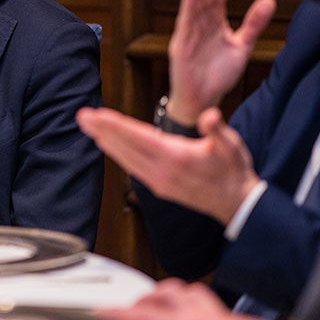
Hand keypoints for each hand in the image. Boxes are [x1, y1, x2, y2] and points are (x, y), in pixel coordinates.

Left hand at [76, 107, 259, 224]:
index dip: (115, 125)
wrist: (237, 204)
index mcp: (176, 157)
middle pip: (125, 146)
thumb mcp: (232, 146)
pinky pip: (132, 168)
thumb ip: (218, 130)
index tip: (96, 114)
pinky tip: (108, 146)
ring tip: (88, 127)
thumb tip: (209, 116)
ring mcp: (158, 182)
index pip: (138, 137)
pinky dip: (117, 155)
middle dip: (102, 130)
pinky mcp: (159, 187)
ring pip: (125, 158)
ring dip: (105, 141)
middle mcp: (162, 171)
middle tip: (81, 115)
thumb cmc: (234, 170)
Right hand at [99, 279, 293, 319]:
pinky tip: (190, 315)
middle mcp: (199, 312)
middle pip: (164, 291)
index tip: (103, 311)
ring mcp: (214, 313)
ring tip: (156, 304)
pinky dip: (189, 301)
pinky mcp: (226, 319)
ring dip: (166, 293)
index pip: (146, 314)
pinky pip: (201, 300)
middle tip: (131, 306)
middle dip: (143, 296)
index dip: (121, 313)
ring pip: (184, 290)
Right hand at [167, 0, 275, 124]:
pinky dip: (188, 8)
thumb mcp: (242, 46)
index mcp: (214, 22)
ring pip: (193, 3)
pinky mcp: (181, 47)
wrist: (203, 101)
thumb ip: (254, 23)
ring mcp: (188, 34)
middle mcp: (200, 24)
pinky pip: (186, 25)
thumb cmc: (217, 76)